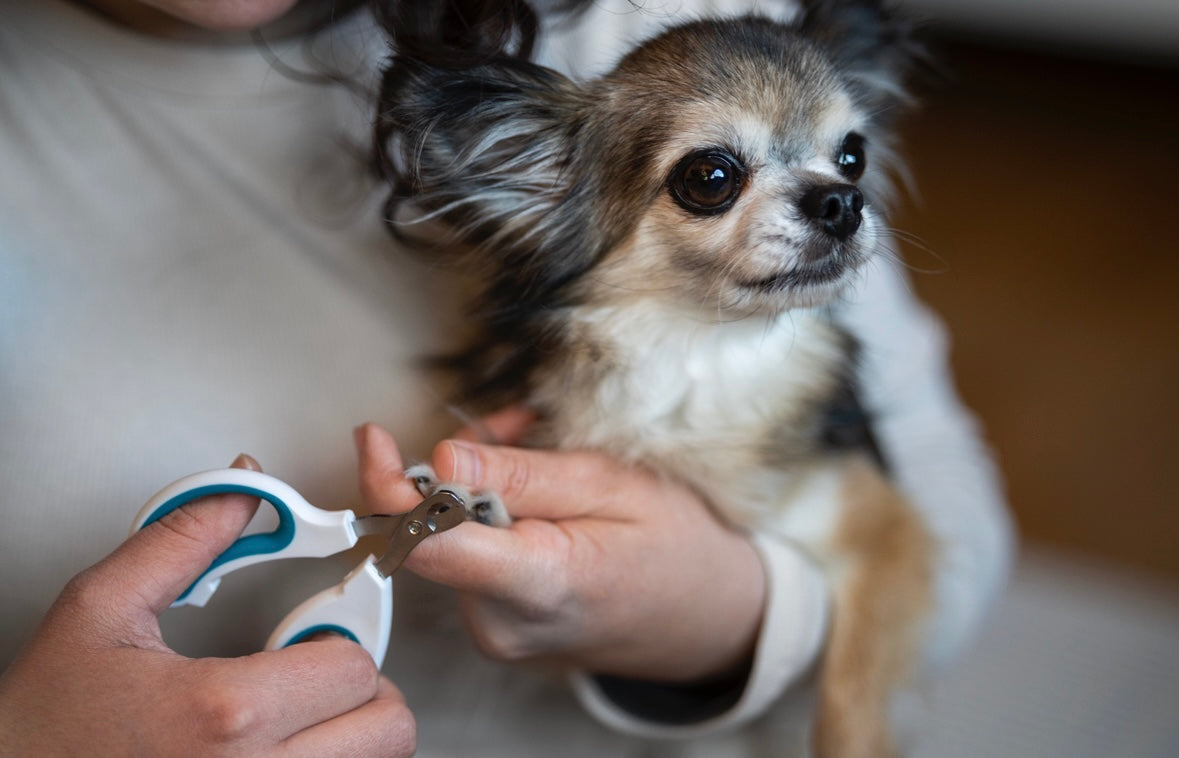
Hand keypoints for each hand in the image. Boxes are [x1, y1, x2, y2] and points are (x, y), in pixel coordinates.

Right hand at [0, 455, 415, 757]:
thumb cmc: (40, 726)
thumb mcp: (99, 612)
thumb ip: (182, 540)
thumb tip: (243, 490)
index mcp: (225, 714)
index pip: (354, 668)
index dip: (336, 640)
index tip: (307, 637)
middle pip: (388, 728)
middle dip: (362, 693)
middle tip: (315, 678)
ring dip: (353, 737)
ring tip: (298, 717)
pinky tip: (279, 749)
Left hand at [355, 414, 765, 682]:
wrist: (711, 618)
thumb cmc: (679, 548)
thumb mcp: (614, 486)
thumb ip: (523, 476)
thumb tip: (440, 459)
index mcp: (539, 585)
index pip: (429, 543)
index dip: (388, 487)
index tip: (374, 438)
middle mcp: (502, 623)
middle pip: (434, 532)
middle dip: (456, 468)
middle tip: (516, 426)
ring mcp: (497, 633)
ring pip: (449, 540)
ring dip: (477, 487)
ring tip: (542, 456)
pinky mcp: (496, 628)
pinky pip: (467, 557)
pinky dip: (488, 516)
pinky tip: (535, 494)